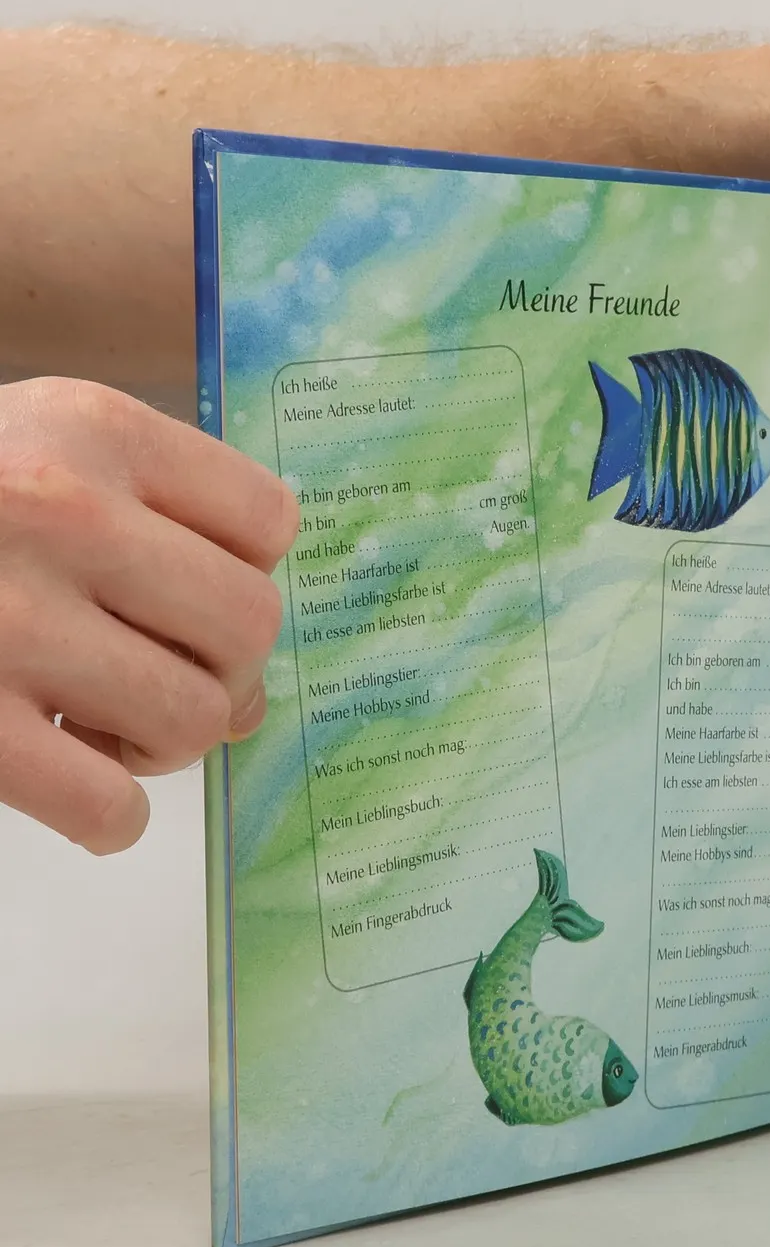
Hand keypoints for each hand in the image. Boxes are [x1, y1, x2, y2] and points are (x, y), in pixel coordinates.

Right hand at [0, 379, 297, 851]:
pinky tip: (79, 790)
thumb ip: (151, 537)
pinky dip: (112, 817)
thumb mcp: (34, 455)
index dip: (241, 573)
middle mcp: (56, 509)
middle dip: (219, 670)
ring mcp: (5, 618)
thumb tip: (253, 693)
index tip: (186, 596)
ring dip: (166, 744)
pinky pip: (108, 804)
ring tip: (104, 726)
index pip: (267, 521)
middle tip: (159, 678)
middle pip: (247, 625)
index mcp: (89, 429)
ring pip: (195, 717)